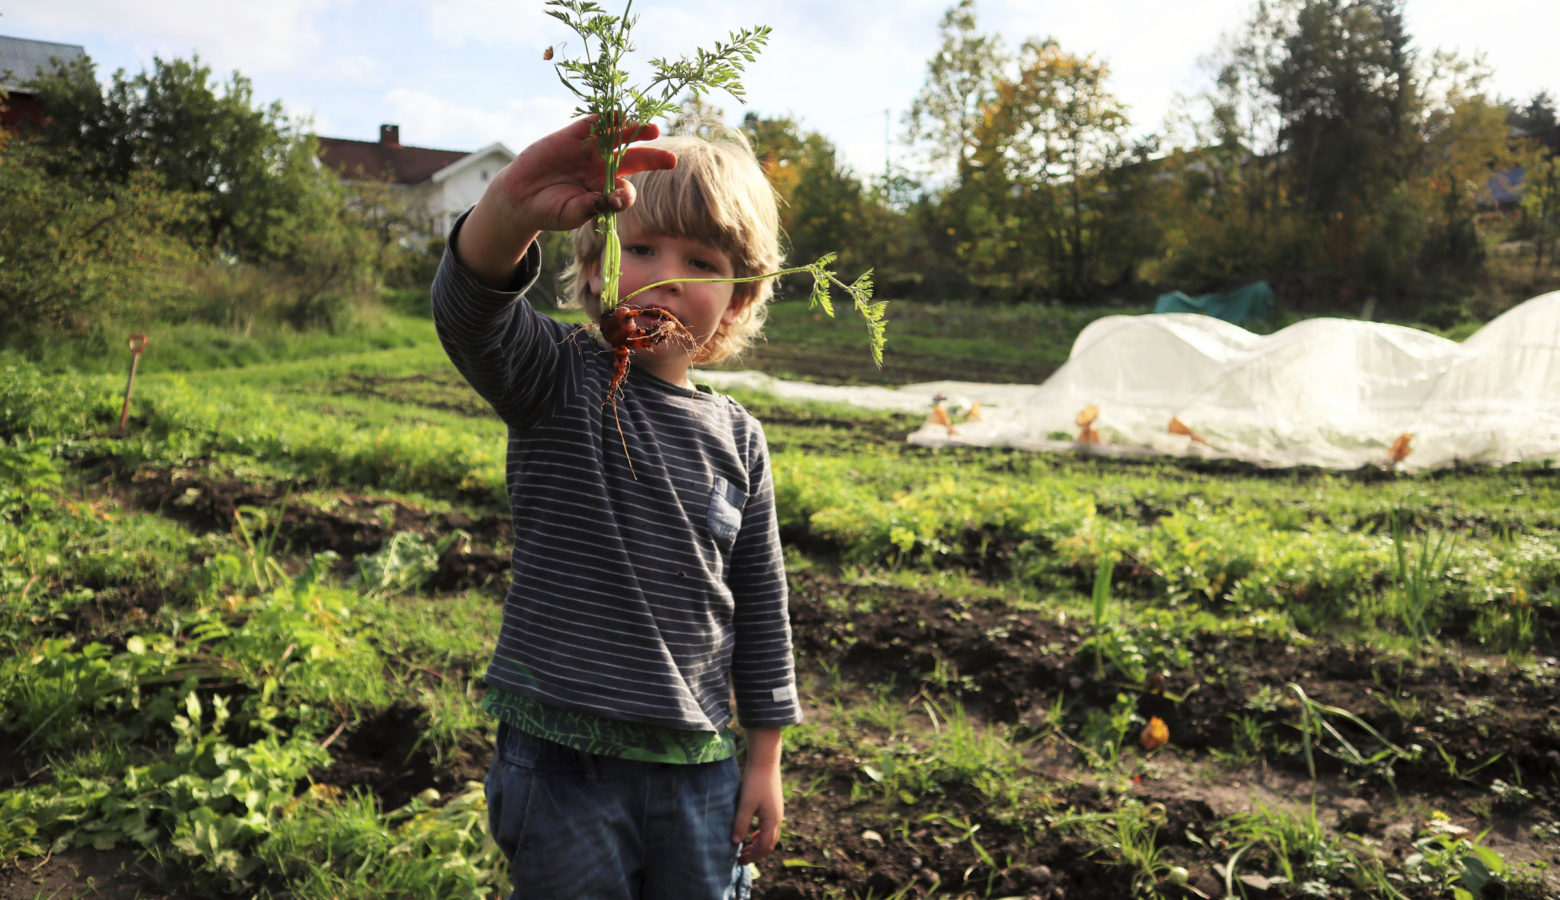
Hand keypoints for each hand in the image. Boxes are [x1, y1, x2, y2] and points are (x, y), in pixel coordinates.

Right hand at [492, 117, 675, 236]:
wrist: (521, 197)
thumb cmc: (550, 210)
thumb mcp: (572, 214)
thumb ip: (593, 207)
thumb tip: (615, 199)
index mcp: (606, 189)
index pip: (626, 189)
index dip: (627, 194)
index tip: (621, 198)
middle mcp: (602, 168)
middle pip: (633, 159)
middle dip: (652, 157)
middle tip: (669, 159)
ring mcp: (588, 150)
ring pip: (616, 138)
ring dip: (634, 132)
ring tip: (651, 130)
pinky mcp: (571, 136)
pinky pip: (590, 125)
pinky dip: (603, 119)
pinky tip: (616, 115)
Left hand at [731, 728, 783, 864]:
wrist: (765, 761)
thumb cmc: (755, 782)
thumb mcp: (745, 804)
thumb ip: (741, 824)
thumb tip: (735, 843)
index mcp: (772, 821)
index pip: (765, 847)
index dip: (753, 856)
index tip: (739, 860)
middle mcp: (778, 819)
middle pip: (769, 843)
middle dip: (756, 853)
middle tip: (741, 858)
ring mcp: (777, 812)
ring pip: (770, 836)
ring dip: (758, 844)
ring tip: (745, 848)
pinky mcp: (774, 806)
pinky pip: (769, 827)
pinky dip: (760, 834)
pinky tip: (751, 833)